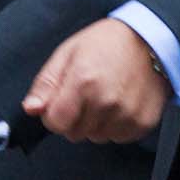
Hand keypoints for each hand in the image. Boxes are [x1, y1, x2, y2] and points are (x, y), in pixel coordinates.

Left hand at [22, 18, 169, 142]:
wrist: (149, 41)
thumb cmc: (105, 43)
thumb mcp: (67, 53)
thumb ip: (46, 83)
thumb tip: (30, 109)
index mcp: (83, 82)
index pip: (56, 123)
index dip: (52, 115)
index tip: (58, 103)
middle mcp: (106, 102)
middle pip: (74, 133)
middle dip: (73, 118)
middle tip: (84, 95)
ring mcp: (127, 115)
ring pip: (96, 137)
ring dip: (94, 123)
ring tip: (103, 96)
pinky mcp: (143, 123)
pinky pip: (118, 138)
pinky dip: (114, 125)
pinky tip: (118, 104)